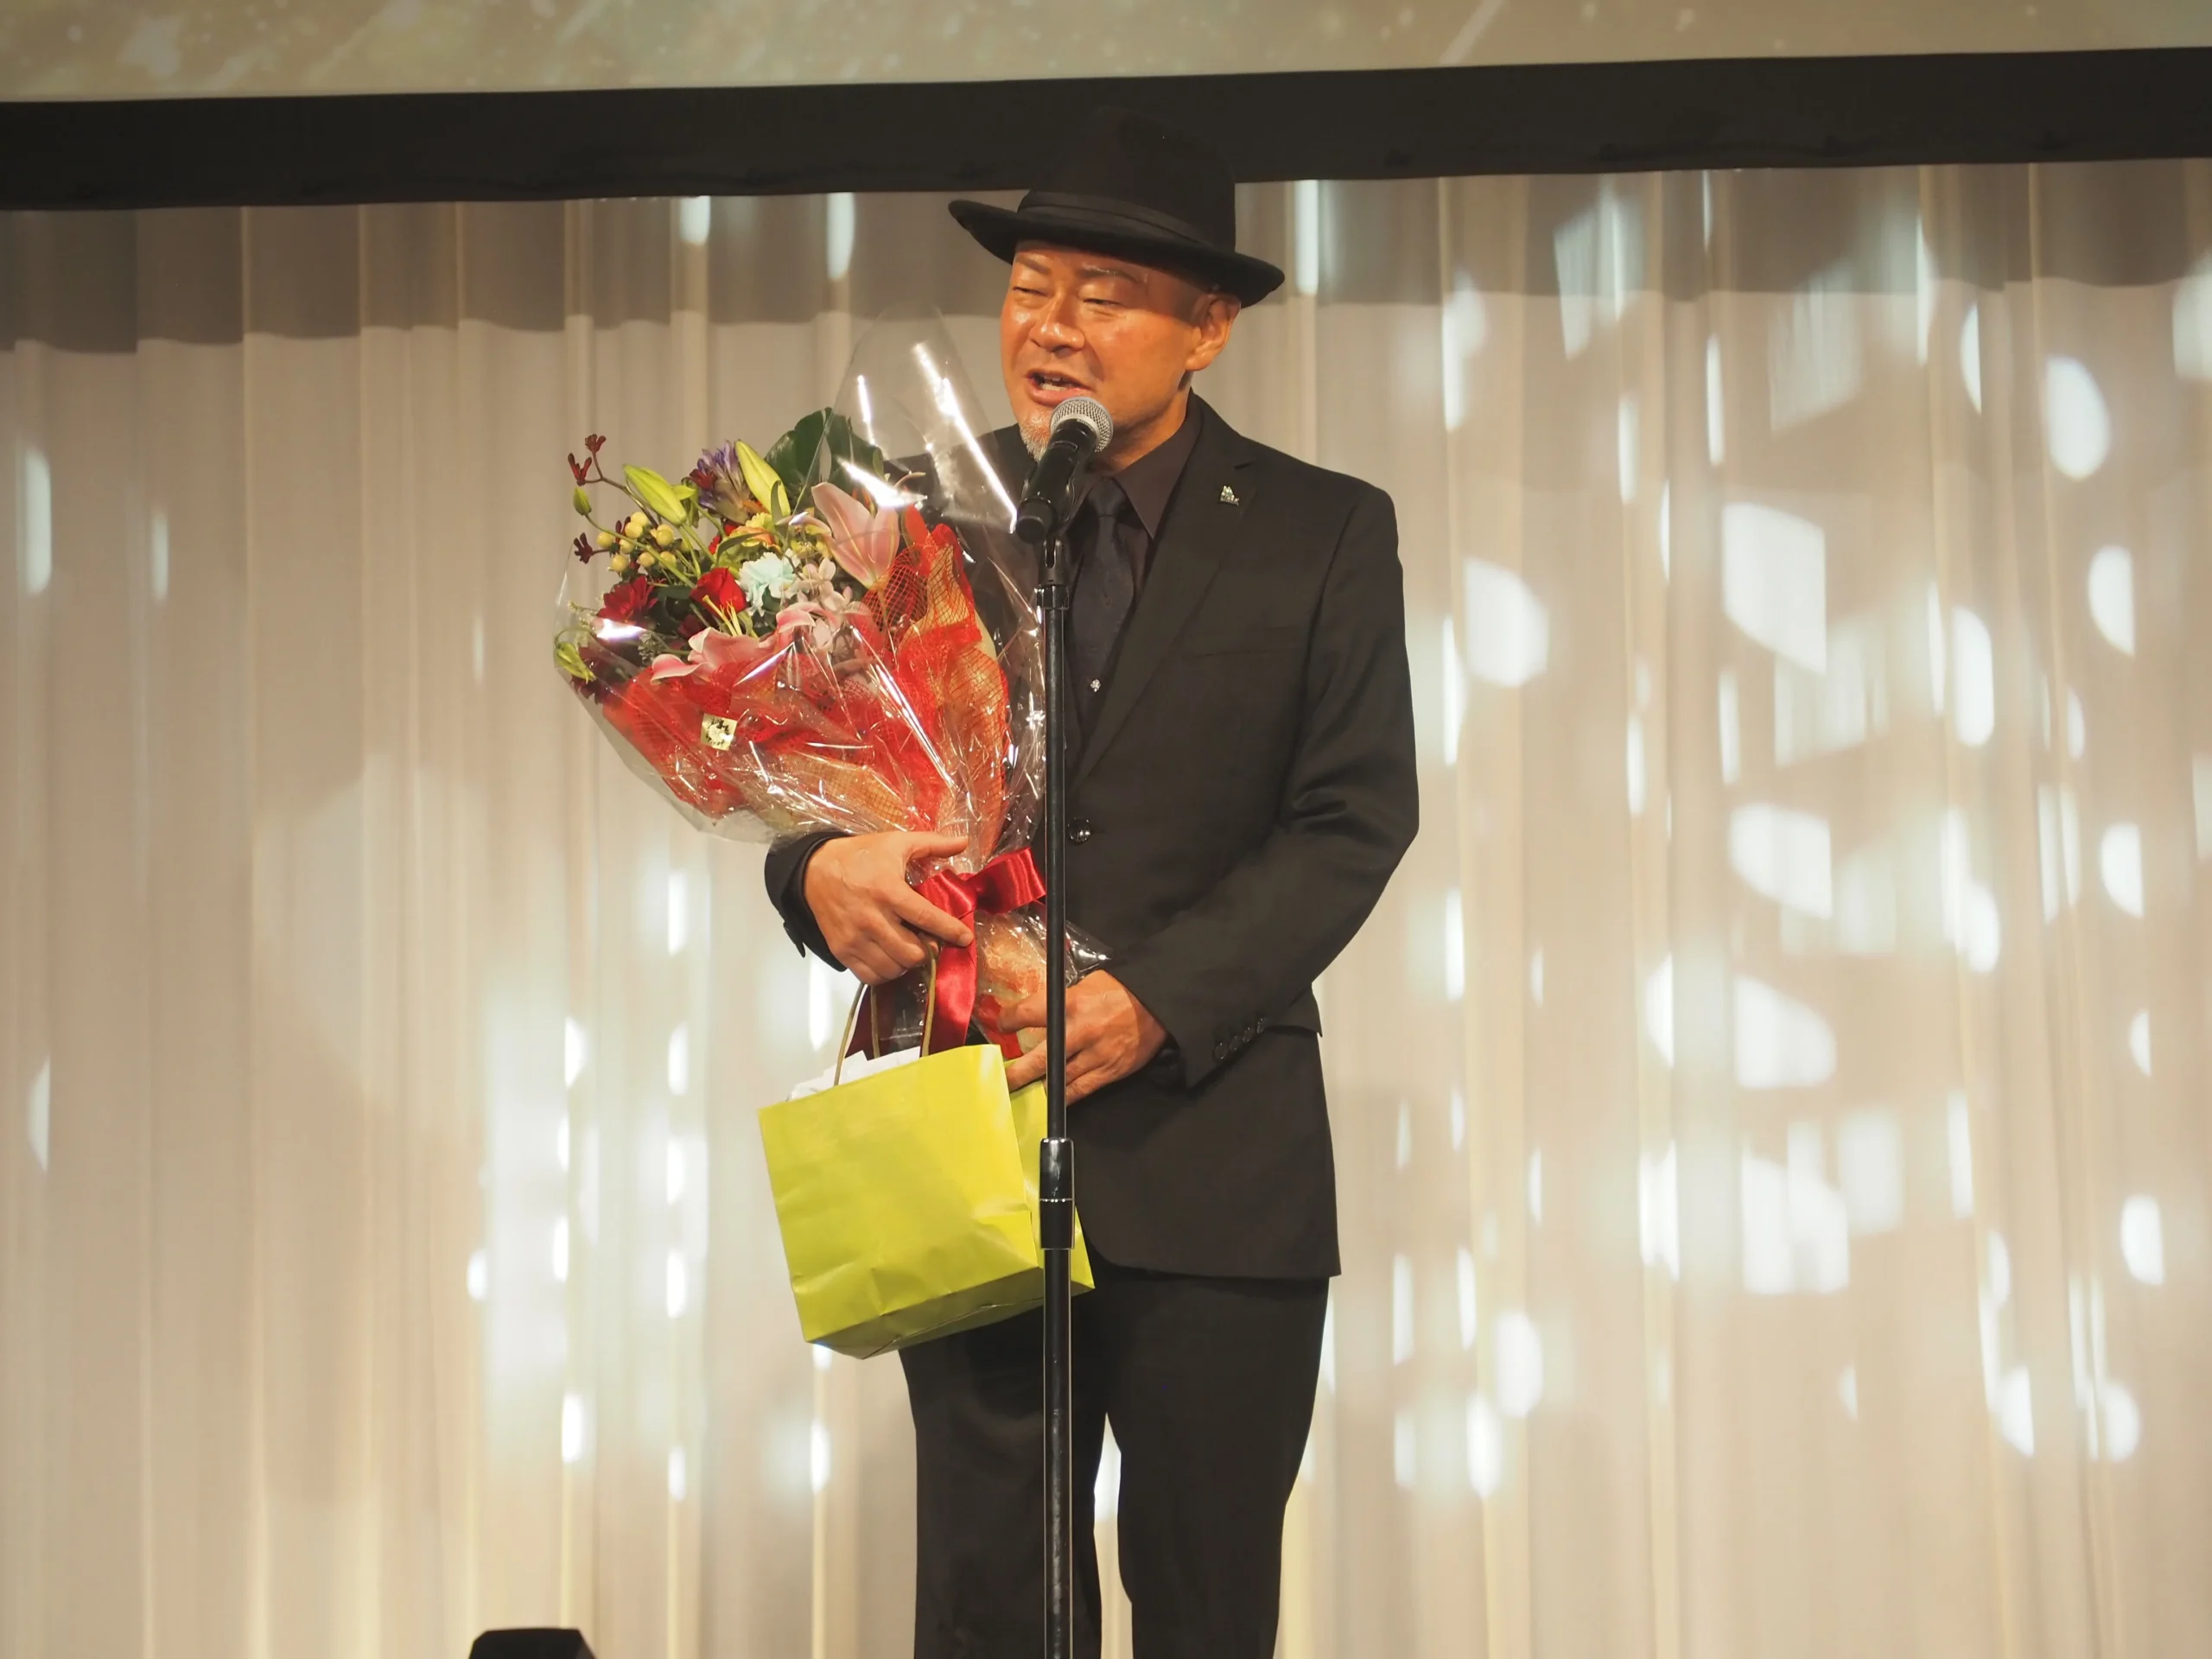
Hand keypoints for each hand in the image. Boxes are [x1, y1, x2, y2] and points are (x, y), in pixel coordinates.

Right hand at [802, 831, 972, 984]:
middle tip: (929, 941)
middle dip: (927, 950)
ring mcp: (855, 937)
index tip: (965, 938)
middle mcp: (872, 918)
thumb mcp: (896, 843)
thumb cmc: (860, 855)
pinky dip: (886, 973)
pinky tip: (890, 959)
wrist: (815, 869)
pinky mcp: (842, 950)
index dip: (950, 931)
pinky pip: (870, 976)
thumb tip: (963, 842)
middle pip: (911, 952)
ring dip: (907, 963)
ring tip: (909, 949)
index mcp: (888, 890)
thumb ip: (932, 844)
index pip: (926, 917)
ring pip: (893, 968)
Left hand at [1002, 972, 1166, 1103]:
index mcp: (1070, 1004)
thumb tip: (1039, 1013)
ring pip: (1058, 1079)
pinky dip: (1063, 1096)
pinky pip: (1080, 1090)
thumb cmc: (1121, 989)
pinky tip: (1050, 1099)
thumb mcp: (1085, 985)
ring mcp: (1095, 1056)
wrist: (1158, 1004)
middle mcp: (1079, 1033)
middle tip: (1001, 1079)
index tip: (1003, 1025)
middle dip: (1016, 1072)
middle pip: (1038, 1059)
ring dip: (1037, 1086)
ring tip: (1019, 1092)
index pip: (1027, 1013)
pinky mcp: (1109, 1072)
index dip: (1009, 1020)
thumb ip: (1061, 1001)